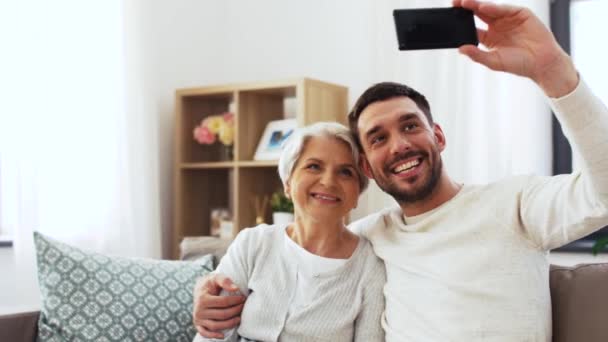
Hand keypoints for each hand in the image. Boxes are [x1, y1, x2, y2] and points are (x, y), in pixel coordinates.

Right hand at [192, 273, 245, 338]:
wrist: (199, 289)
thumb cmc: (210, 283)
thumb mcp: (216, 278)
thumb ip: (225, 280)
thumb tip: (236, 288)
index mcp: (202, 299)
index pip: (223, 302)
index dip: (235, 301)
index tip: (243, 298)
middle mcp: (199, 310)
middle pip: (222, 315)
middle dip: (235, 311)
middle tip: (243, 307)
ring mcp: (198, 319)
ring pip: (215, 326)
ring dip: (229, 324)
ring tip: (239, 319)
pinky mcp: (198, 325)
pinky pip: (205, 333)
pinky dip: (213, 336)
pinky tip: (223, 335)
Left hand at [454, 0, 577, 96]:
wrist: (542, 63)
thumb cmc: (519, 64)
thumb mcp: (494, 61)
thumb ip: (477, 55)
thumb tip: (460, 49)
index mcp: (489, 37)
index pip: (472, 27)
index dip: (462, 22)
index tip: (450, 18)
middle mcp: (497, 26)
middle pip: (478, 14)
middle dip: (467, 8)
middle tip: (454, 3)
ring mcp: (508, 19)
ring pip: (490, 9)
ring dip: (477, 5)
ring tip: (465, 3)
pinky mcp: (521, 14)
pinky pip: (505, 9)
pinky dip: (495, 7)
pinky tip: (484, 7)